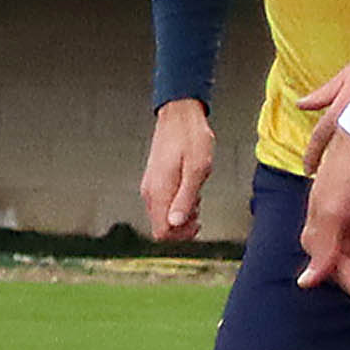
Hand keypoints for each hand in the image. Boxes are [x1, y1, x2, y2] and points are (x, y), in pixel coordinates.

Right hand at [138, 99, 213, 241]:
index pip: (161, 232)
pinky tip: (190, 191)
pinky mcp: (155, 181)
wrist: (180, 115)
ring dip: (181, 215)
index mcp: (159, 191)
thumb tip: (176, 223)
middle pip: (161, 228)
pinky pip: (163, 204)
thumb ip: (186, 199)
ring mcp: (151, 186)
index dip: (181, 235)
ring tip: (196, 197)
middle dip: (183, 226)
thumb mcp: (197, 169)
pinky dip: (178, 204)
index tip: (197, 222)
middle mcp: (150, 192)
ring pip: (162, 217)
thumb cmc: (191, 137)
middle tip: (199, 210)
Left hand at [293, 37, 349, 172]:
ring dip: (349, 160)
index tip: (307, 170)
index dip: (312, 155)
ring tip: (346, 171)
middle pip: (338, 149)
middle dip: (330, 164)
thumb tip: (300, 104)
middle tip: (323, 176)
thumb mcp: (346, 76)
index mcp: (342, 108)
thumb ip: (322, 94)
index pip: (321, 137)